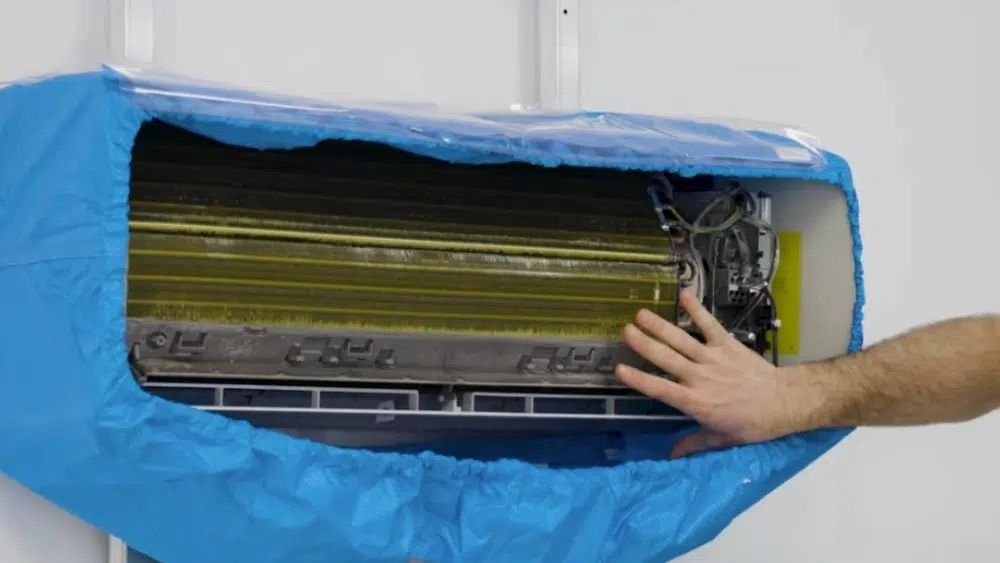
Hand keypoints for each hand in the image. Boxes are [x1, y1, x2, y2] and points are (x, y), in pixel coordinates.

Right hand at [615, 290, 817, 457]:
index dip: (639, 379)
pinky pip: (709, 325)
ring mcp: (713, 359)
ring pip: (682, 340)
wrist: (782, 403)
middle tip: (626, 331)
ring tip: (641, 314)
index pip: (661, 390)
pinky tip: (683, 295)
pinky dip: (696, 310)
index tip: (620, 370)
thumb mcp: (720, 439)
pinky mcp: (727, 345)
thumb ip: (694, 444)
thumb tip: (672, 456)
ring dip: (661, 326)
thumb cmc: (751, 424)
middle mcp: (700, 378)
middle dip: (645, 344)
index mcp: (696, 402)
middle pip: (667, 359)